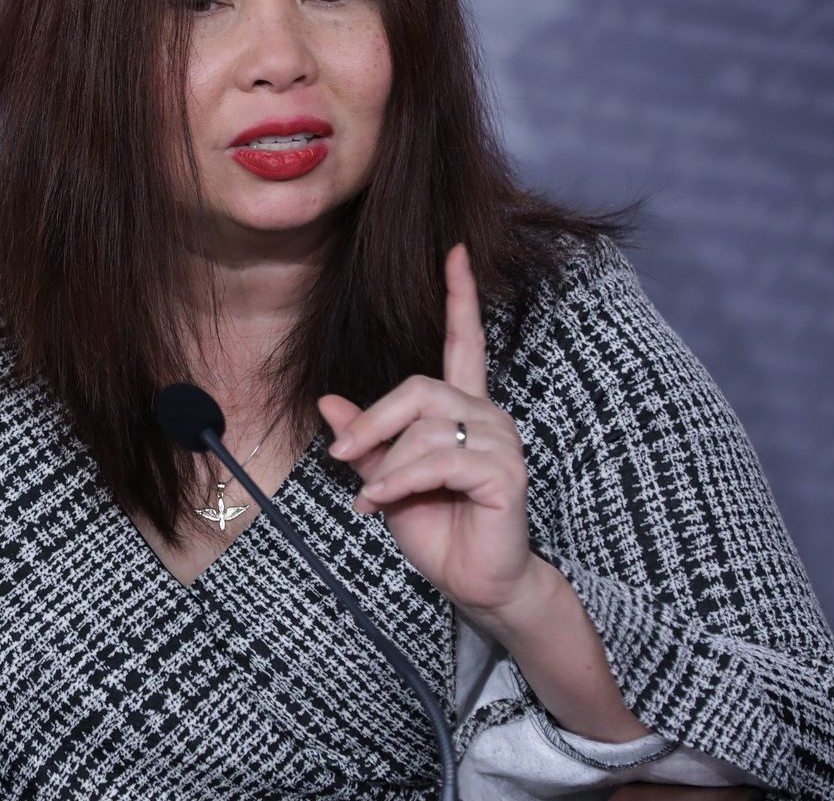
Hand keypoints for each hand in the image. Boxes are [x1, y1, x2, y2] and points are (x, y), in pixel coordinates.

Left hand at [319, 244, 539, 617]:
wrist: (472, 583)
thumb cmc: (437, 528)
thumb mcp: (386, 479)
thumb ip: (365, 440)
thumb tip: (328, 399)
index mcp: (463, 409)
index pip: (465, 340)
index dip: (459, 296)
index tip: (454, 250)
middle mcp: (487, 416)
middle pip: (420, 388)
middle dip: (372, 421)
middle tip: (341, 458)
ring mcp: (501, 443)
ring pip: (425, 426)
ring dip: (385, 464)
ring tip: (372, 496)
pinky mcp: (505, 474)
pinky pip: (437, 459)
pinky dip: (398, 481)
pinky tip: (381, 504)